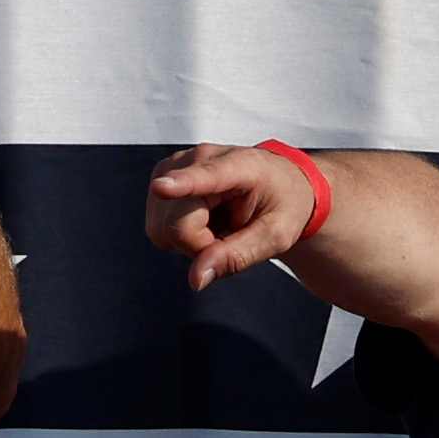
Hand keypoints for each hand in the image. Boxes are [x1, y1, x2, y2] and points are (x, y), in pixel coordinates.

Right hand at [143, 144, 322, 291]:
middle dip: (200, 245)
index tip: (160, 188)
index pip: (204, 177)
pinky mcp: (160, 177)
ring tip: (218, 225)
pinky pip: (157, 226)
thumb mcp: (275, 236)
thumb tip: (195, 279)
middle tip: (230, 236)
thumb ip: (237, 256)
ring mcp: (174, 166)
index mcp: (239, 166)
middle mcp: (198, 158)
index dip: (180, 184)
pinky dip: (180, 234)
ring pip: (161, 228)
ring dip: (189, 241)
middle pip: (177, 224)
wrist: (277, 182)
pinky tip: (203, 220)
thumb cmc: (281, 205)